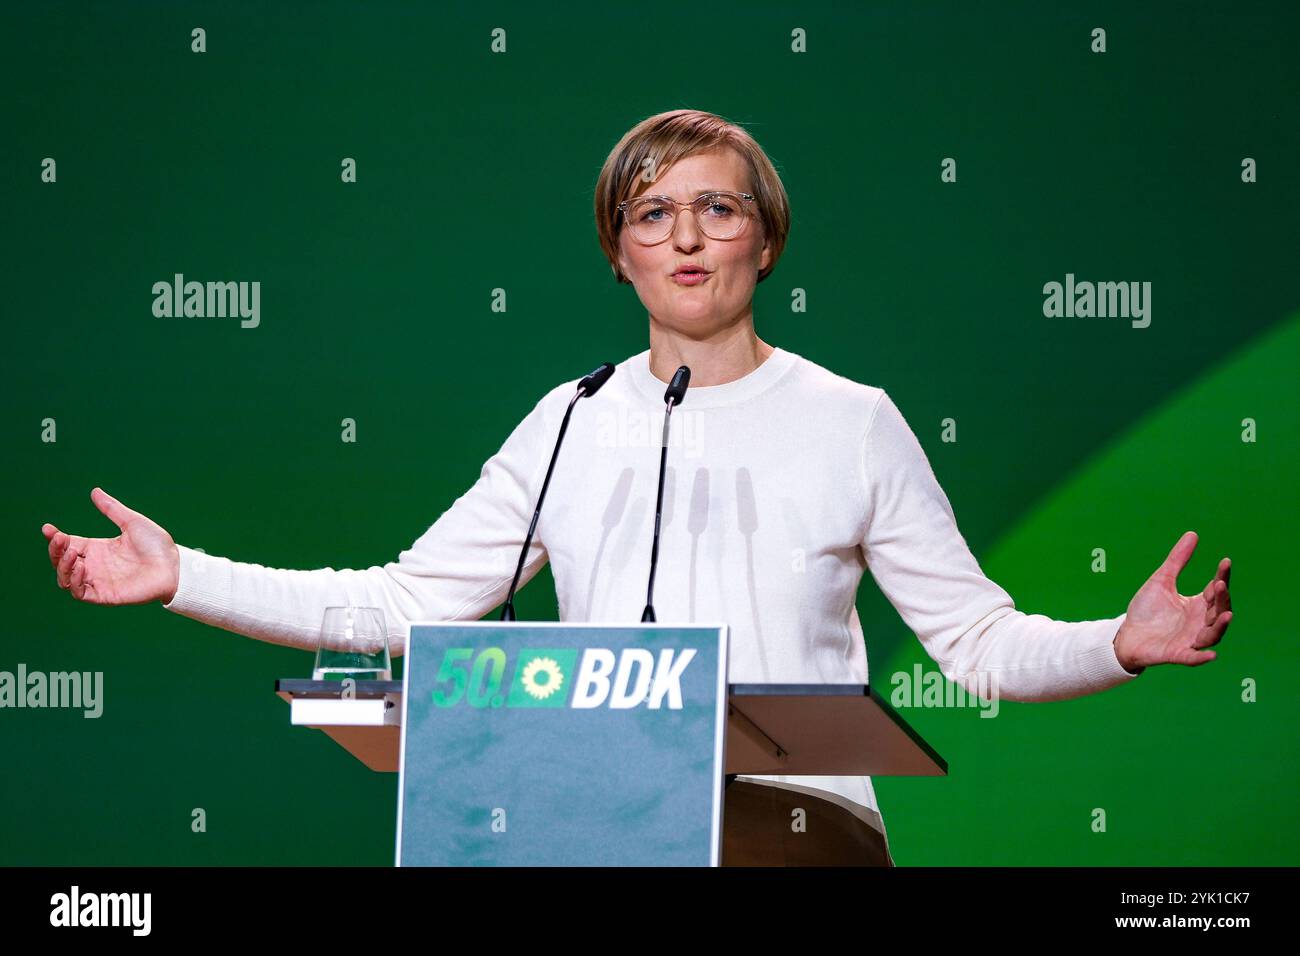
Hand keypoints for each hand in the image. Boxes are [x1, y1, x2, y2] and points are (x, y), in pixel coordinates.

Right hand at [43, 488, 180, 605]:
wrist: (174, 564)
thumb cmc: (157, 545)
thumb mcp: (132, 522)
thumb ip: (112, 509)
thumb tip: (95, 491)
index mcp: (97, 549)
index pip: (67, 544)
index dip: (54, 538)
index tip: (48, 528)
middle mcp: (94, 565)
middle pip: (62, 562)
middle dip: (55, 551)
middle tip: (60, 539)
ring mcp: (98, 581)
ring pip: (66, 579)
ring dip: (63, 566)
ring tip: (72, 552)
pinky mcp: (105, 595)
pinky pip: (80, 593)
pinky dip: (75, 581)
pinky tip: (81, 566)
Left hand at [1113, 531, 1232, 672]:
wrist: (1126, 634)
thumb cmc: (1146, 610)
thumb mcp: (1161, 581)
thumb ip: (1177, 561)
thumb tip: (1193, 534)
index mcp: (1198, 605)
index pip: (1216, 590)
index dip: (1222, 577)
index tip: (1225, 561)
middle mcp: (1199, 623)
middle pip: (1218, 611)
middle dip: (1222, 600)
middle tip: (1220, 585)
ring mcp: (1190, 639)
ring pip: (1212, 635)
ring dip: (1220, 627)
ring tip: (1226, 615)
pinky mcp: (1176, 653)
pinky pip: (1192, 658)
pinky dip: (1201, 657)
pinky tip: (1210, 655)